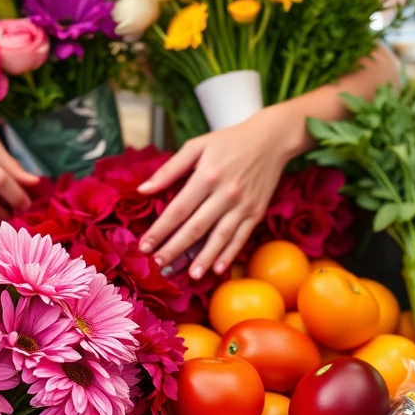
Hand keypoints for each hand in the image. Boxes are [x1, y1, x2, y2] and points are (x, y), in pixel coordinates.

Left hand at [137, 107, 298, 278]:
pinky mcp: (257, 212)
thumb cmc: (229, 141)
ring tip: (189, 275)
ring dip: (204, 259)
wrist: (271, 139)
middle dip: (174, 249)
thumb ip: (169, 169)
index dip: (159, 230)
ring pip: (219, 237)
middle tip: (158, 265)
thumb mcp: (196, 146)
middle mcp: (225, 193)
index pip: (177, 210)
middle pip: (195, 228)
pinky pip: (241, 238)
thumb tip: (143, 190)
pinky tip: (218, 268)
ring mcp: (243, 205)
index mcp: (206, 175)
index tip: (144, 246)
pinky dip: (230, 254)